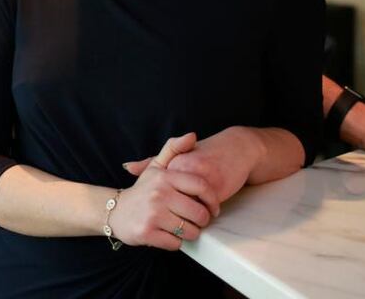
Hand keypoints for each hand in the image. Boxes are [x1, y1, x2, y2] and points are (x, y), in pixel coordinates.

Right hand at [112, 132, 219, 250]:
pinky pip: (177, 243)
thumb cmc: (143, 190)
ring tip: (183, 226)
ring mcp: (153, 214)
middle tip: (197, 220)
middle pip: (199, 213)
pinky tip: (169, 233)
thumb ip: (174, 149)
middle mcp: (159, 194)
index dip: (213, 200)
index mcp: (164, 177)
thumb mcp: (156, 167)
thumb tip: (192, 135)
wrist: (116, 211)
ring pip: (190, 231)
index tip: (213, 208)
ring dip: (190, 232)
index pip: (201, 187)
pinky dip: (176, 241)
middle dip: (202, 220)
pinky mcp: (147, 233)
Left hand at [125, 127, 262, 203]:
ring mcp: (199, 178)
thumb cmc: (205, 153)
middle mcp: (183, 169)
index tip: (166, 209)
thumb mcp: (177, 156)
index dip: (163, 206)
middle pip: (174, 205)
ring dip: (195, 216)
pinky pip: (206, 208)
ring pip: (191, 208)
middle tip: (184, 216)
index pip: (159, 194)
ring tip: (199, 214)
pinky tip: (212, 209)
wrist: (237, 148)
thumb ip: (151, 163)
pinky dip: (208, 212)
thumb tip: (127, 167)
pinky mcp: (216, 187)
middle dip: (179, 216)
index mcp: (171, 163)